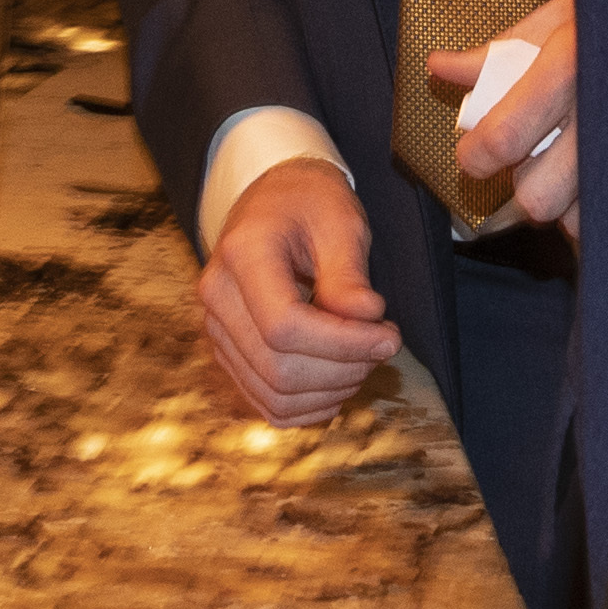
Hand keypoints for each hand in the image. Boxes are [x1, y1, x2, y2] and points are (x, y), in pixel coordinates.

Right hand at [197, 158, 400, 423]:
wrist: (275, 202)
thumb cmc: (310, 204)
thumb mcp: (340, 221)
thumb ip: (349, 273)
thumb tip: (365, 317)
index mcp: (242, 254)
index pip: (285, 326)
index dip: (344, 343)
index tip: (389, 335)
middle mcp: (218, 297)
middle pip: (279, 369)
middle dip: (345, 369)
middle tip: (384, 344)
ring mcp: (218, 330)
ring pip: (275, 395)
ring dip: (332, 391)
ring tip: (364, 357)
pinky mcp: (230, 353)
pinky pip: (268, 404)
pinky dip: (311, 406)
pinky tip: (340, 380)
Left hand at [430, 0, 580, 235]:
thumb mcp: (560, 17)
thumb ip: (499, 51)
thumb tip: (441, 67)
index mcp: (569, 69)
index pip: (502, 139)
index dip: (474, 156)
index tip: (472, 153)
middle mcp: (601, 118)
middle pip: (538, 196)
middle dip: (520, 187)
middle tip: (525, 163)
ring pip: (577, 219)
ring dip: (563, 204)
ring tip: (568, 170)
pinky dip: (597, 211)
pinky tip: (597, 181)